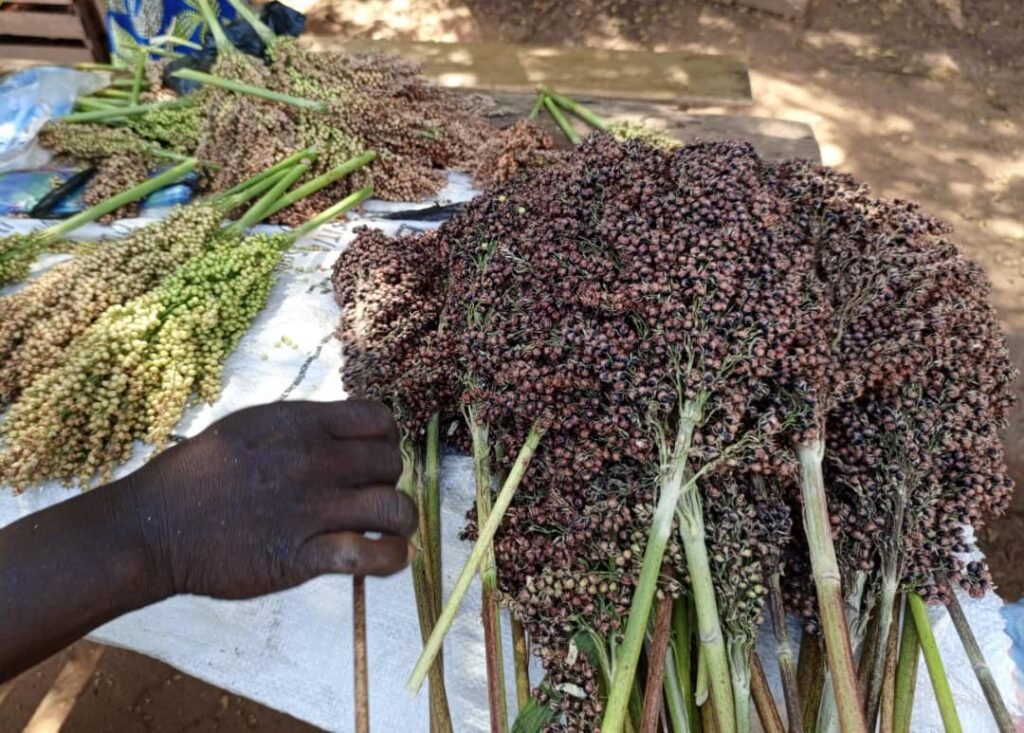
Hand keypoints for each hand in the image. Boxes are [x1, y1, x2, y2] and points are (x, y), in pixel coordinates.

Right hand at [126, 400, 416, 599]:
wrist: (153, 526)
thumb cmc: (197, 474)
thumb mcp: (251, 427)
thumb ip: (302, 428)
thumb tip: (344, 433)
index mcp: (301, 424)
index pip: (379, 419)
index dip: (386, 439)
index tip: (372, 457)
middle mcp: (313, 460)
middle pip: (392, 463)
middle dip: (390, 480)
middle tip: (370, 497)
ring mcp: (311, 508)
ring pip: (396, 508)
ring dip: (401, 521)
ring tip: (390, 530)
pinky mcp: (303, 556)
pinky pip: (373, 555)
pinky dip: (391, 559)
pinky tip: (387, 559)